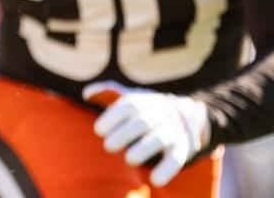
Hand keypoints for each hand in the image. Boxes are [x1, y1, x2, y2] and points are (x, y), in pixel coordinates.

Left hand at [83, 81, 209, 186]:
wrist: (185, 113)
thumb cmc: (145, 109)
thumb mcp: (130, 97)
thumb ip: (107, 93)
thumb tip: (87, 93)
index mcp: (144, 101)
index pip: (128, 105)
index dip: (112, 117)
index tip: (98, 130)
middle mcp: (159, 113)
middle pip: (142, 122)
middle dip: (124, 134)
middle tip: (108, 146)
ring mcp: (172, 130)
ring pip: (159, 138)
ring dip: (144, 149)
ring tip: (129, 160)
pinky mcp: (182, 147)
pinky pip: (176, 158)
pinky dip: (167, 170)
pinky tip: (156, 181)